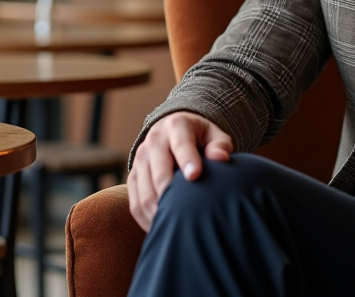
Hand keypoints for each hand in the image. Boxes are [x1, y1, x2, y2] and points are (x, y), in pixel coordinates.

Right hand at [128, 111, 233, 230]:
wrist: (174, 130)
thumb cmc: (201, 138)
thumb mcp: (215, 135)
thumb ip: (220, 146)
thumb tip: (221, 158)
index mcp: (177, 126)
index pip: (181, 144)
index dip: (188, 160)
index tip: (195, 177)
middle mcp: (154, 140)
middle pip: (159, 172)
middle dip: (170, 194)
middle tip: (186, 214)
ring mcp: (140, 158)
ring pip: (145, 190)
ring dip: (158, 211)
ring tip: (175, 226)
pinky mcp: (133, 175)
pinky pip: (135, 201)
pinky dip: (146, 218)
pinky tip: (162, 227)